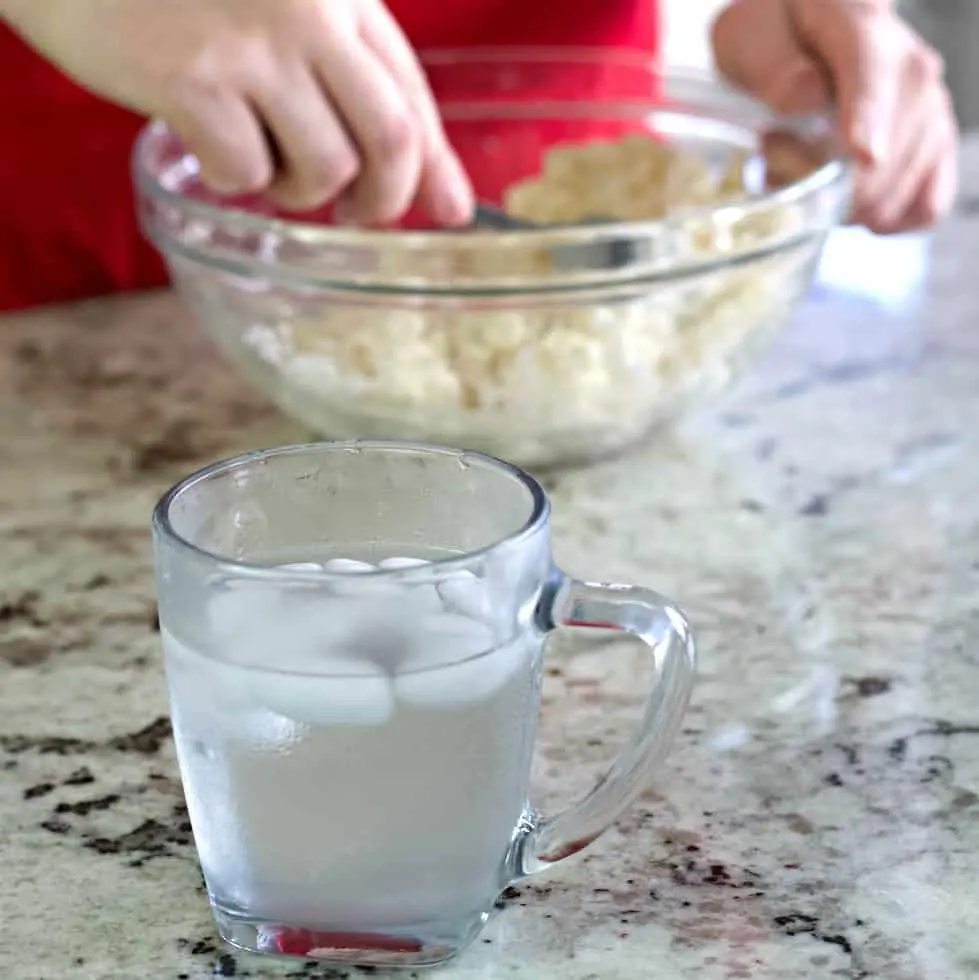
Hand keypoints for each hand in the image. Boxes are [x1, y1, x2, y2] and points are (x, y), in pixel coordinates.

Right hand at [3, 0, 473, 224]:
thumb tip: (444, 199)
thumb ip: (359, 85)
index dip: (435, 166)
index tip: (450, 210)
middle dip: (384, 199)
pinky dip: (236, 180)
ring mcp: (251, 44)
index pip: (413, 94)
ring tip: (265, 162)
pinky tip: (212, 148)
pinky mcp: (190, 78)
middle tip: (356, 214)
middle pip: (392, 139)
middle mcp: (310, 10)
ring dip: (300, 190)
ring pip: (325, 167)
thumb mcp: (289, 11)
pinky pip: (246, 172)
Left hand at [711, 0, 957, 233]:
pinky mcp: (935, 152)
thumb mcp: (749, 37)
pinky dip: (877, 219)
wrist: (806, 37)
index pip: (873, 76)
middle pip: (879, 161)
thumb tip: (806, 94)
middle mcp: (912, 71)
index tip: (861, 157)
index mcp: (862, 26)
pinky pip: (922, 210)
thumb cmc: (776, 38)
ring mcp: (930, 115)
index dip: (867, 124)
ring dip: (837, 203)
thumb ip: (772, 64)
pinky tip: (845, 199)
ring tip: (805, 165)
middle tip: (774, 150)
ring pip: (890, 197)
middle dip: (815, 179)